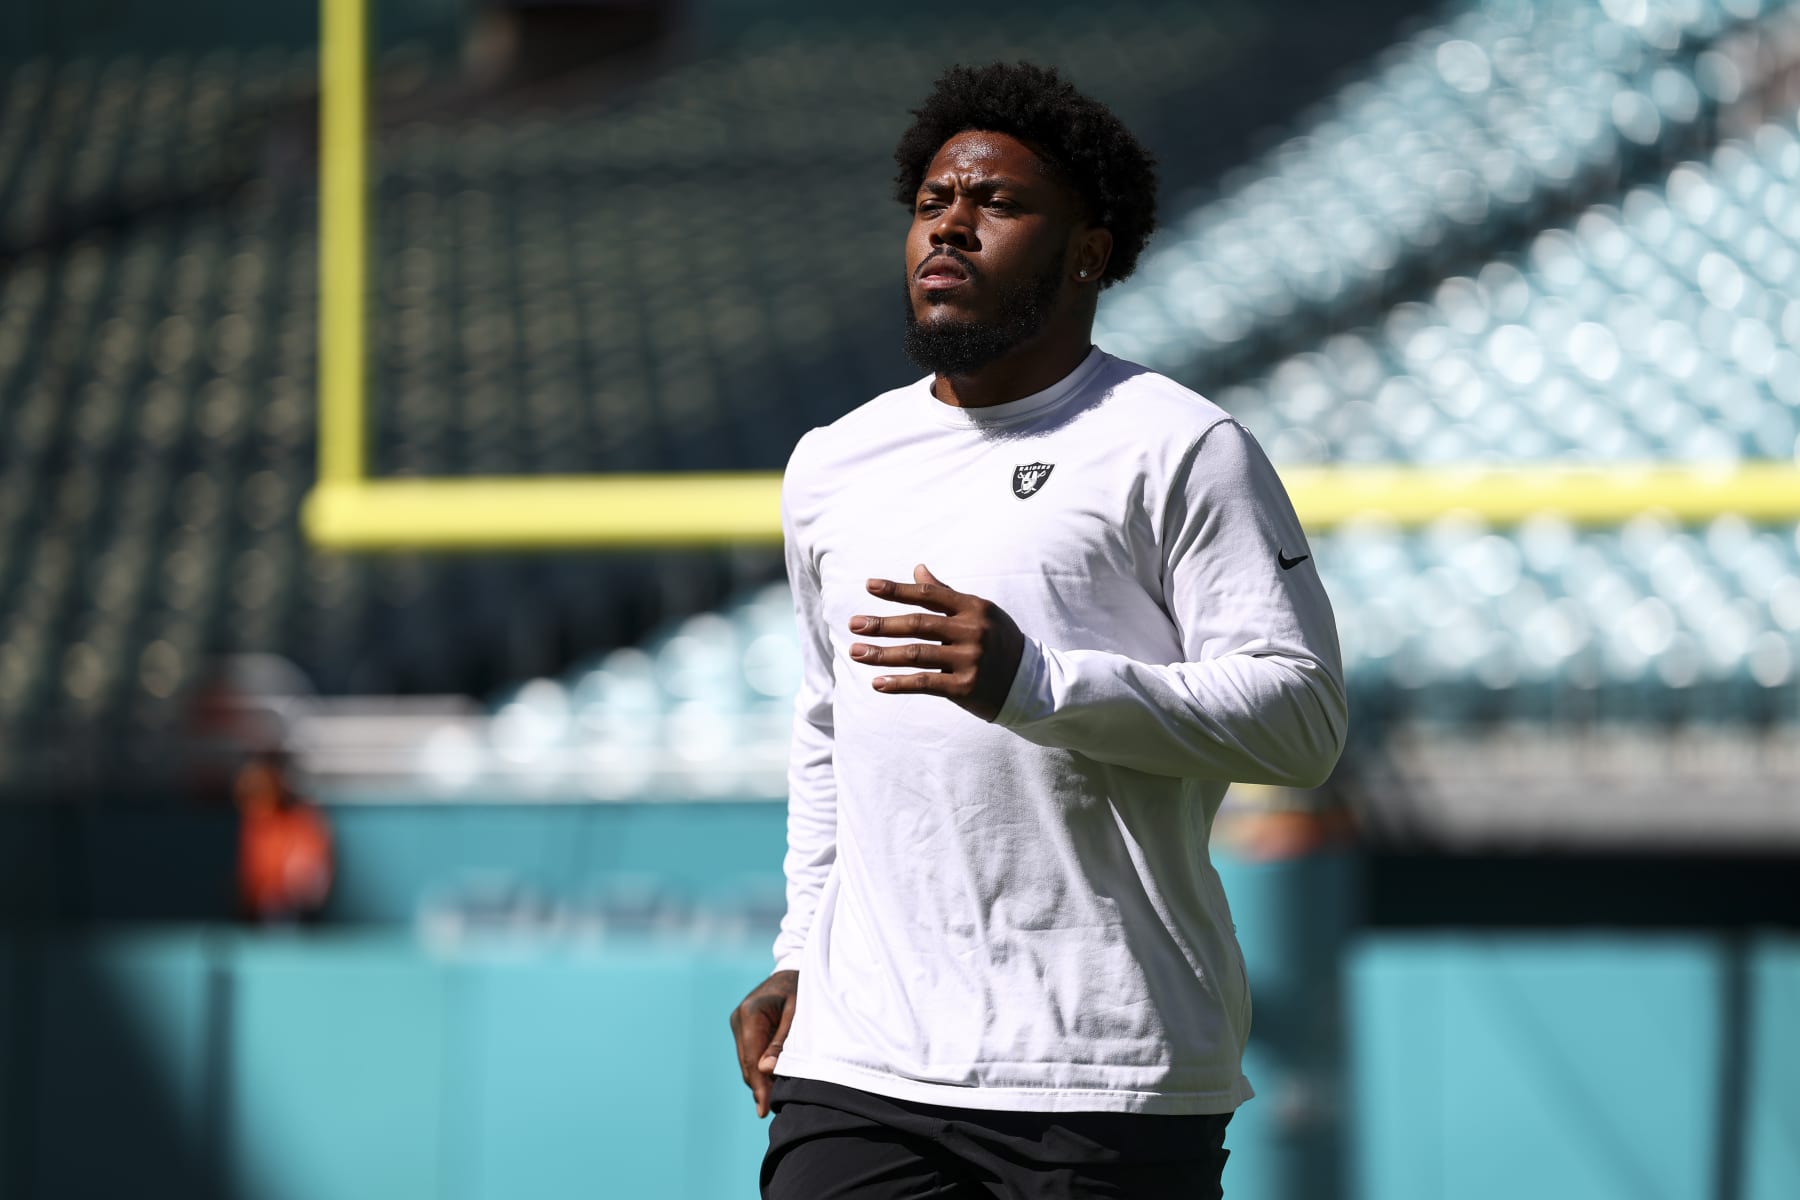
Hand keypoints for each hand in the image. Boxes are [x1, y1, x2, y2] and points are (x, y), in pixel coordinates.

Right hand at [729, 969, 797, 1117]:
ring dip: (759, 1079)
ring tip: (773, 1101)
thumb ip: (782, 1041)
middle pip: (747, 1063)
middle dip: (759, 1087)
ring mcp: (738, 1023)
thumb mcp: (798, 1013)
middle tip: (772, 1111)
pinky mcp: (742, 1027)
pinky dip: (759, 1068)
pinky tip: (771, 1082)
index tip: (764, 1109)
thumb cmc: (800, 989)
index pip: (752, 1058)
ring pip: (747, 1061)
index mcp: (750, 1013)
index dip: (759, 1086)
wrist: (792, 971)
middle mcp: (738, 1019)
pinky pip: (749, 1054)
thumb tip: (767, 1070)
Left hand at [850, 564, 1026, 721]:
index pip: (929, 595)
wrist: (1029, 683)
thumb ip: (946, 594)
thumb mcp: (979, 613)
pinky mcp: (965, 687)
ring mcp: (970, 660)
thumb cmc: (998, 642)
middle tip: (854, 625)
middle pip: (918, 624)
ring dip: (882, 654)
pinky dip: (899, 684)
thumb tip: (918, 569)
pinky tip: (877, 683)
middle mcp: (972, 631)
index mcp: (974, 608)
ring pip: (917, 654)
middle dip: (882, 624)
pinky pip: (925, 683)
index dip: (898, 590)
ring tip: (856, 652)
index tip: (869, 585)